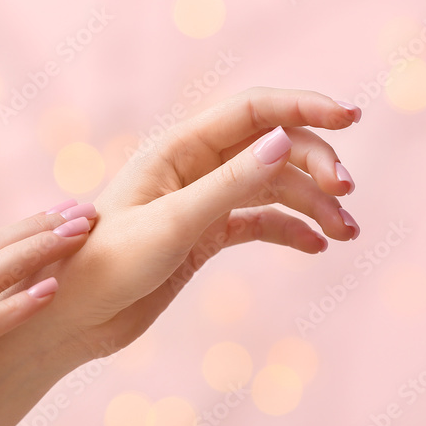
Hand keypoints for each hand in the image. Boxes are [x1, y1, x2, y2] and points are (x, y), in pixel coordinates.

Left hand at [34, 87, 362, 357]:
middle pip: (273, 148)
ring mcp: (202, 202)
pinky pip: (259, 223)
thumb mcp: (174, 222)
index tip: (351, 118)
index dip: (304, 108)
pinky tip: (317, 246)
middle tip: (346, 196)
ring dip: (313, 204)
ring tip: (347, 233)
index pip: (255, 110)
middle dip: (316, 165)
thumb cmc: (109, 264)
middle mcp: (194, 168)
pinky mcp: (204, 237)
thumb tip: (287, 141)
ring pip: (273, 188)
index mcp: (180, 148)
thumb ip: (231, 183)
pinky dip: (291, 231)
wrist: (74, 316)